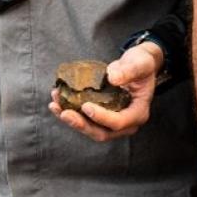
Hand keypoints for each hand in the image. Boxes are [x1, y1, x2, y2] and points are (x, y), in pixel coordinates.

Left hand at [48, 42, 162, 140]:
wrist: (138, 64)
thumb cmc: (142, 64)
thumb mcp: (139, 63)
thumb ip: (129, 70)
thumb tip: (112, 78)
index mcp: (138, 113)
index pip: (119, 122)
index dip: (102, 117)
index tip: (86, 106)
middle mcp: (126, 123)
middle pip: (102, 132)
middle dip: (81, 125)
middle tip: (64, 113)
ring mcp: (113, 122)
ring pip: (91, 129)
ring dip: (72, 120)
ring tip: (55, 105)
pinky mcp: (102, 116)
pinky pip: (86, 120)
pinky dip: (71, 113)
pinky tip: (57, 103)